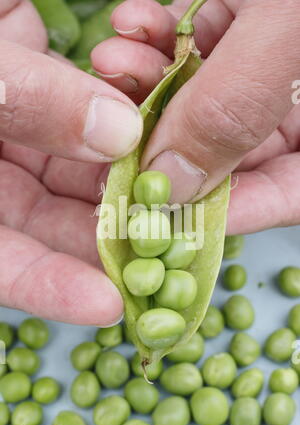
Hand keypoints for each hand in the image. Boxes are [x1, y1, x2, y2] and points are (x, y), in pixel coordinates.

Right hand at [0, 0, 143, 324]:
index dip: (48, 287)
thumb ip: (21, 98)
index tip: (106, 305)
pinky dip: (128, 129)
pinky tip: (162, 131)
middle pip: (51, 227)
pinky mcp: (45, 100)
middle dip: (109, 237)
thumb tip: (117, 134)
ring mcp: (19, 138)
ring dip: (130, 182)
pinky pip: (95, 126)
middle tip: (168, 250)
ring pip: (82, 178)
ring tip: (178, 196)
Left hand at [92, 0, 299, 233]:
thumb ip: (230, 111)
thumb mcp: (284, 35)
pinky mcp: (233, 26)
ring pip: (196, 102)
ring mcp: (260, 69)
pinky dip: (155, 40)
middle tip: (118, 133)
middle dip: (164, 142)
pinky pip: (191, 47)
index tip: (158, 211)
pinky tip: (131, 24)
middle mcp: (291, 104)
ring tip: (114, 61)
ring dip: (146, 85)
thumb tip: (171, 182)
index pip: (280, 195)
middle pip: (226, 153)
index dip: (223, 211)